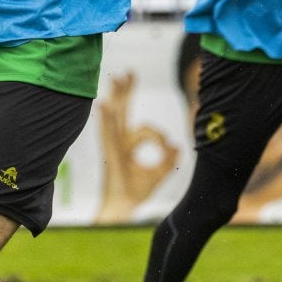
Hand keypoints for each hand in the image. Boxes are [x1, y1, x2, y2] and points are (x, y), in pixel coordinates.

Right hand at [95, 72, 179, 223]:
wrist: (123, 208)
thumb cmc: (136, 193)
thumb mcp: (158, 174)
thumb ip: (168, 159)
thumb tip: (178, 144)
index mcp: (127, 145)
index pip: (144, 128)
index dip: (159, 136)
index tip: (168, 147)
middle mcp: (118, 142)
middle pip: (122, 111)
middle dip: (126, 92)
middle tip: (128, 73)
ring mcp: (112, 146)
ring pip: (115, 116)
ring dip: (117, 97)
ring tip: (116, 79)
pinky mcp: (110, 153)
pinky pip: (108, 133)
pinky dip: (106, 119)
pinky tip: (104, 105)